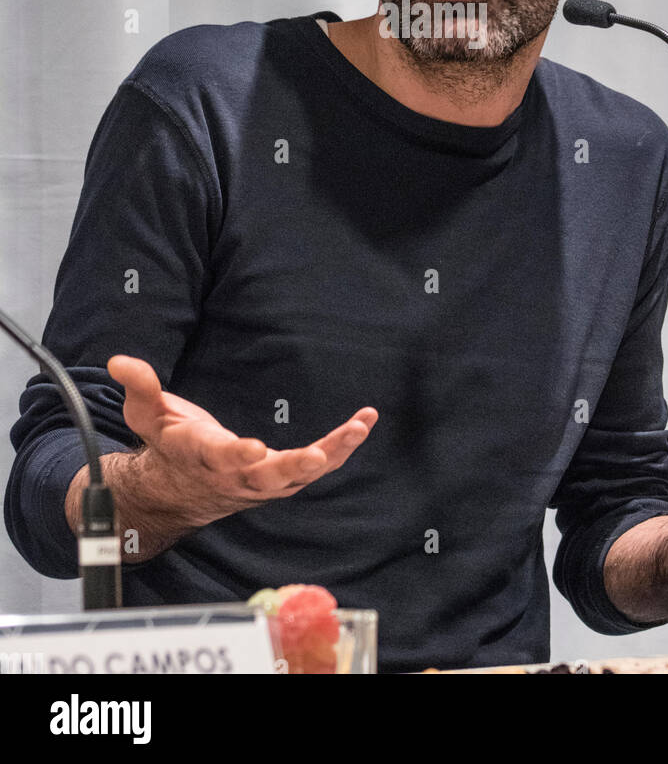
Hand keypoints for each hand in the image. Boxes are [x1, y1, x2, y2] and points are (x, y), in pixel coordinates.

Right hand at [106, 354, 378, 525]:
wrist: (176, 491)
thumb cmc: (168, 444)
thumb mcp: (146, 414)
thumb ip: (140, 386)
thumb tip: (120, 361)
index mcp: (202, 456)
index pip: (220, 458)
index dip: (237, 456)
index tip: (254, 450)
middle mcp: (235, 473)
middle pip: (268, 476)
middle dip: (294, 466)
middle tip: (320, 455)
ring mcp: (261, 480)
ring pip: (300, 473)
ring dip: (333, 453)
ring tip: (358, 427)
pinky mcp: (281, 477)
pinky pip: (316, 466)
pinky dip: (341, 449)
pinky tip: (363, 424)